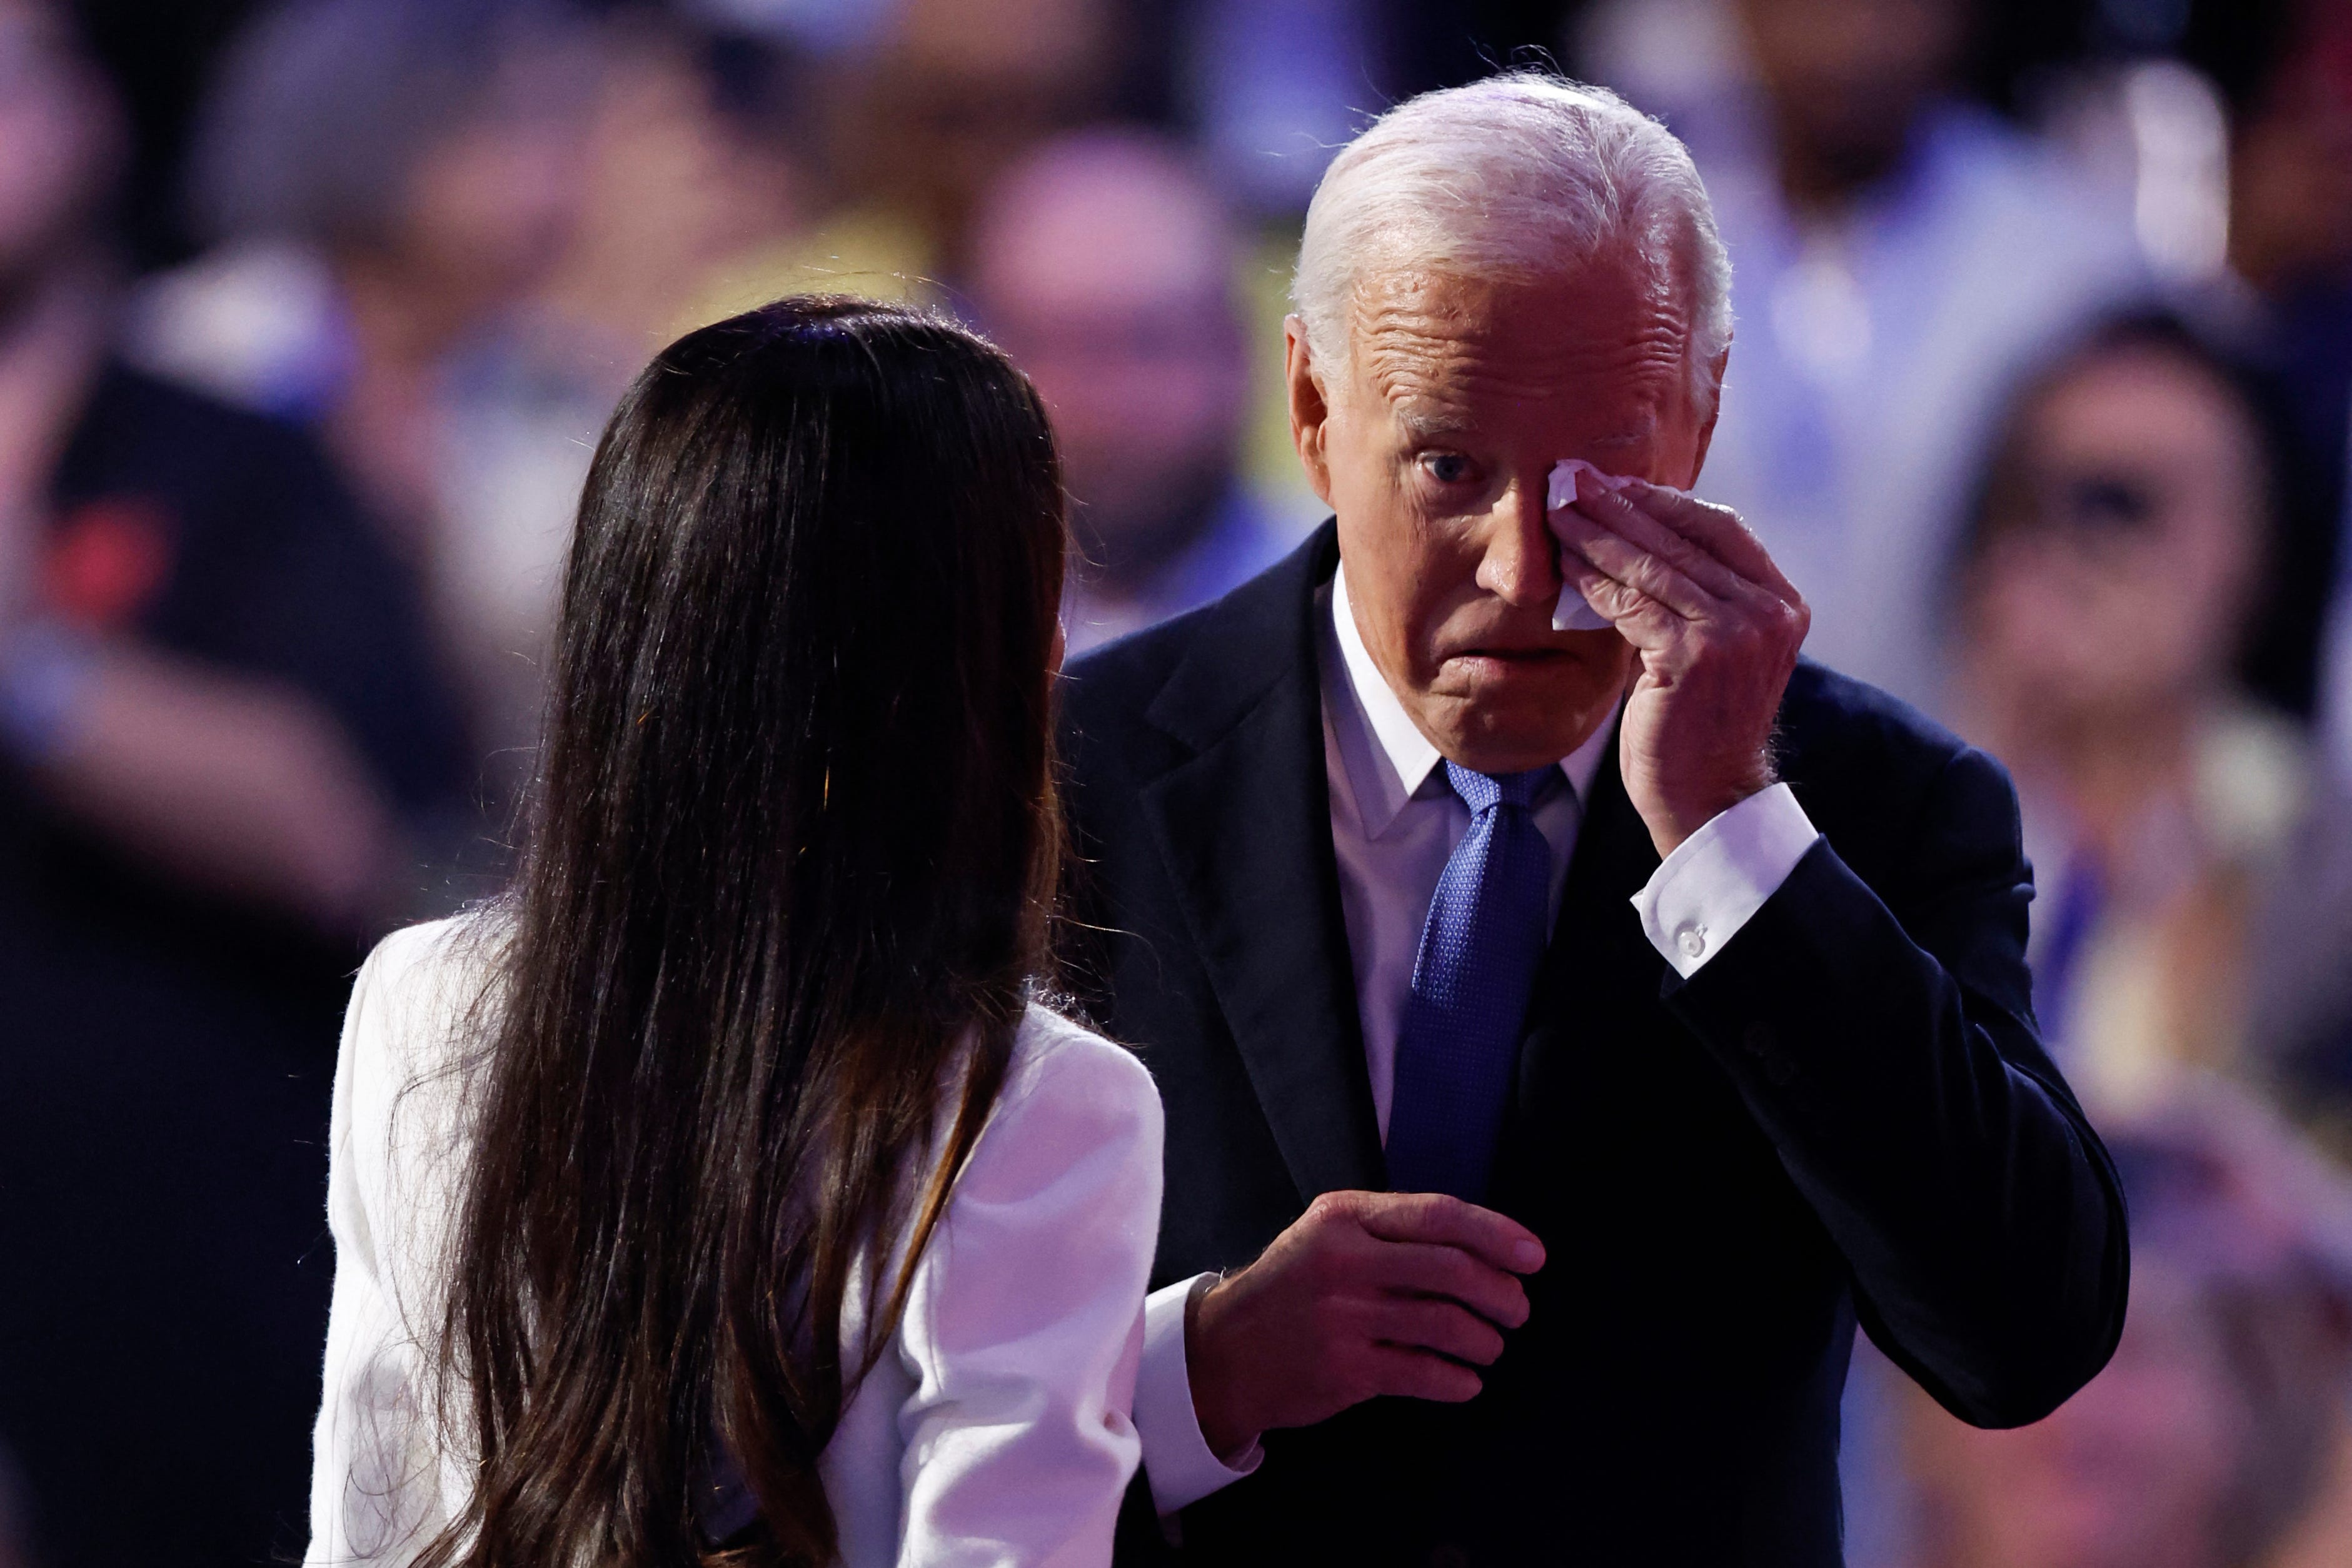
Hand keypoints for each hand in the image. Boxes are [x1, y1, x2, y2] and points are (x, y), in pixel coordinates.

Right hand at [1184, 1190, 1544, 1462]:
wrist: (1226, 1351)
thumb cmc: (1293, 1288)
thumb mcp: (1328, 1235)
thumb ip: (1393, 1233)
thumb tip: (1486, 1249)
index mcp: (1345, 1216)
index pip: (1438, 1215)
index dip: (1496, 1234)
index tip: (1534, 1256)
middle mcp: (1344, 1260)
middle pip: (1452, 1269)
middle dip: (1502, 1292)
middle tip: (1517, 1310)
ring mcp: (1343, 1316)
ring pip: (1446, 1324)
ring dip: (1485, 1340)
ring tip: (1490, 1347)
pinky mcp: (1345, 1369)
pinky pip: (1425, 1374)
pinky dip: (1459, 1381)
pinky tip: (1466, 1382)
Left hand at [1553, 470, 1808, 856]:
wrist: (1707, 795)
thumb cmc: (1699, 722)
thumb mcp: (1711, 646)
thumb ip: (1693, 593)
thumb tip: (1634, 531)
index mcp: (1782, 602)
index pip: (1720, 527)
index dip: (1664, 501)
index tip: (1615, 484)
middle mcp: (1768, 612)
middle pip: (1683, 538)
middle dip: (1621, 506)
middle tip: (1573, 480)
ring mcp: (1735, 633)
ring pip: (1654, 566)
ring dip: (1599, 535)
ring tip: (1558, 512)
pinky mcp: (1694, 656)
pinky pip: (1632, 604)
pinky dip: (1594, 581)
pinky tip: (1566, 564)